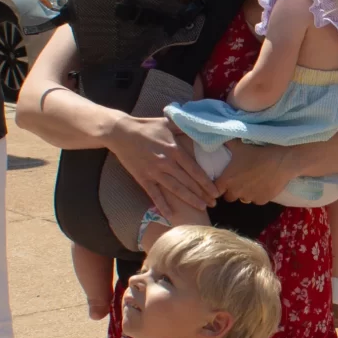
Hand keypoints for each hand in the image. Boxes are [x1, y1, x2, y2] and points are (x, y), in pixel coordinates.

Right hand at [104, 114, 218, 216]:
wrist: (121, 132)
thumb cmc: (146, 126)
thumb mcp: (168, 122)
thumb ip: (185, 127)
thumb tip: (201, 127)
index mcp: (174, 150)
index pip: (195, 169)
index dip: (206, 182)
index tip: (216, 191)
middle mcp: (166, 163)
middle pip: (188, 182)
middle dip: (202, 194)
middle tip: (214, 204)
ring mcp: (154, 172)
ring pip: (175, 189)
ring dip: (189, 200)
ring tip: (201, 208)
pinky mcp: (143, 178)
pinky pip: (154, 194)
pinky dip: (162, 205)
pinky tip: (171, 215)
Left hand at [215, 141, 300, 204]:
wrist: (280, 160)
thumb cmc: (257, 152)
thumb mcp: (238, 145)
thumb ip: (226, 144)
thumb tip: (216, 138)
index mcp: (227, 180)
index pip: (216, 190)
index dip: (219, 185)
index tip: (224, 180)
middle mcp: (236, 192)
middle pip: (229, 197)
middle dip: (232, 190)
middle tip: (239, 180)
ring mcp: (249, 197)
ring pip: (243, 199)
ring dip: (245, 193)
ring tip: (252, 182)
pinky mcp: (262, 200)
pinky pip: (256, 200)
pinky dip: (258, 194)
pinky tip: (263, 184)